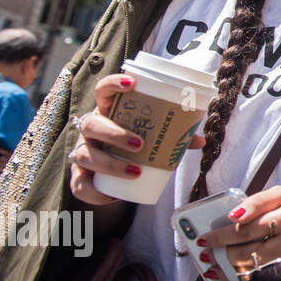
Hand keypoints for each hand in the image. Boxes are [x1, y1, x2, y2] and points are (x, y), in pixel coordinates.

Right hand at [69, 74, 205, 206]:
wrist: (114, 170)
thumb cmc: (136, 142)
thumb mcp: (153, 135)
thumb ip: (175, 135)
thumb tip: (200, 140)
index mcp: (109, 110)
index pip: (103, 90)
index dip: (114, 83)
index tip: (133, 84)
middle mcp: (91, 129)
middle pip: (91, 124)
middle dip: (114, 133)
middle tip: (140, 144)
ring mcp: (83, 151)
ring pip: (84, 154)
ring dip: (109, 164)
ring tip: (135, 172)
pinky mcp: (79, 176)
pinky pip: (80, 185)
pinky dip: (96, 193)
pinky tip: (113, 196)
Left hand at [195, 186, 280, 280]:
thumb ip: (256, 201)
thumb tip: (232, 217)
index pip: (246, 230)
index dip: (220, 237)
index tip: (203, 239)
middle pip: (246, 256)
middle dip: (220, 257)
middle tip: (205, 256)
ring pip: (253, 276)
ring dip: (227, 275)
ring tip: (212, 271)